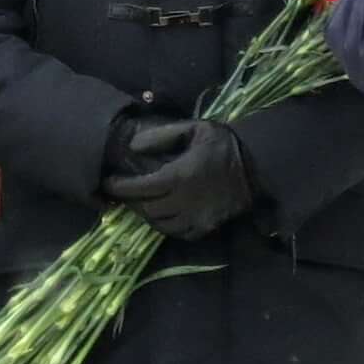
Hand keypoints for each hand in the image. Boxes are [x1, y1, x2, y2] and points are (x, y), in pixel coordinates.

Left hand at [102, 119, 254, 240]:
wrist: (257, 166)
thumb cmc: (223, 144)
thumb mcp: (194, 129)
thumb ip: (162, 136)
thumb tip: (133, 146)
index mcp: (180, 176)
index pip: (140, 188)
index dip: (119, 188)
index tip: (106, 183)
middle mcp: (185, 201)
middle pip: (147, 208)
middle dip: (130, 201)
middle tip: (122, 193)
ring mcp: (197, 217)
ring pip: (160, 224)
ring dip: (146, 215)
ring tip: (139, 203)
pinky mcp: (207, 227)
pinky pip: (179, 234)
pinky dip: (165, 227)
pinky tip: (161, 215)